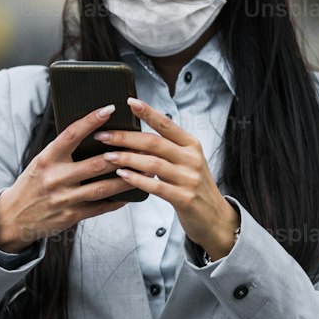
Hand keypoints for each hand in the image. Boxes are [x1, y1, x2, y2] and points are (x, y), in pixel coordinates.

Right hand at [0, 102, 138, 250]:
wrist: (14, 217)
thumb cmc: (32, 184)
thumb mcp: (41, 162)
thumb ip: (63, 150)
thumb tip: (93, 132)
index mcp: (47, 159)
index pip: (71, 134)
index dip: (91, 120)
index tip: (109, 108)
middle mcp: (56, 178)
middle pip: (96, 163)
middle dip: (123, 155)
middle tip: (143, 145)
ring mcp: (64, 199)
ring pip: (103, 187)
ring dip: (127, 179)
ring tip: (145, 170)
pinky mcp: (71, 216)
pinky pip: (99, 207)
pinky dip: (116, 200)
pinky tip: (129, 194)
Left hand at [96, 96, 239, 259]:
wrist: (215, 217)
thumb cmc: (194, 186)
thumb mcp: (186, 162)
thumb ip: (167, 149)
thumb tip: (136, 136)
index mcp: (191, 144)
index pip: (166, 124)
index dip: (148, 112)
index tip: (129, 102)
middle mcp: (191, 158)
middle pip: (154, 142)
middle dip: (125, 137)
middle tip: (103, 135)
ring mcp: (189, 178)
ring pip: (152, 163)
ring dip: (127, 158)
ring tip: (108, 156)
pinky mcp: (184, 198)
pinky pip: (156, 186)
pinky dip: (137, 179)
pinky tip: (123, 176)